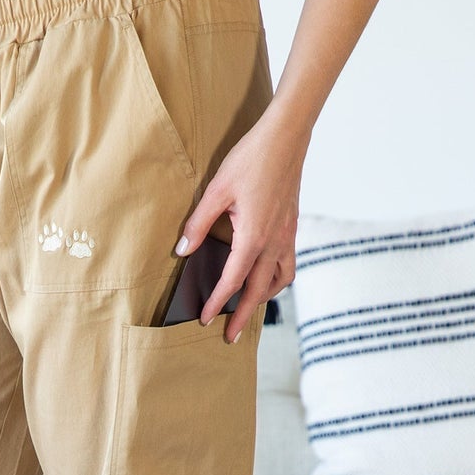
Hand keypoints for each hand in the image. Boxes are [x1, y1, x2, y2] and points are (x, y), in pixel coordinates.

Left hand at [174, 110, 306, 343]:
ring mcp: (287, 235)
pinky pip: (288, 262)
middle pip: (258, 291)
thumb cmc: (251, 159)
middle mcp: (274, 242)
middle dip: (243, 316)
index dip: (217, 302)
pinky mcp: (292, 226)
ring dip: (264, 297)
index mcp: (254, 237)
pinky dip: (278, 277)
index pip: (232, 281)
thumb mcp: (216, 190)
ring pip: (280, 279)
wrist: (287, 136)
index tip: (205, 319)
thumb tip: (182, 251)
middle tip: (232, 338)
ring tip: (250, 307)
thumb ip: (198, 224)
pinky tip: (266, 274)